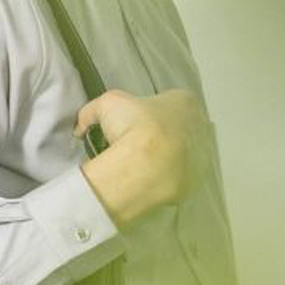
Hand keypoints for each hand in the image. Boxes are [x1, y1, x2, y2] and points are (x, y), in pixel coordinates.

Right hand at [73, 87, 212, 229]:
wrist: (149, 166)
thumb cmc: (134, 126)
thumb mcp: (106, 105)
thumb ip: (92, 112)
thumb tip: (81, 129)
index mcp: (184, 101)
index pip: (167, 104)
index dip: (146, 116)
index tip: (130, 129)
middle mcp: (200, 124)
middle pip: (177, 128)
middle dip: (159, 137)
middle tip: (135, 150)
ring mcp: (203, 154)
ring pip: (182, 153)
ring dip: (166, 158)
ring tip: (142, 169)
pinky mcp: (198, 180)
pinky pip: (181, 177)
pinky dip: (168, 179)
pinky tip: (152, 183)